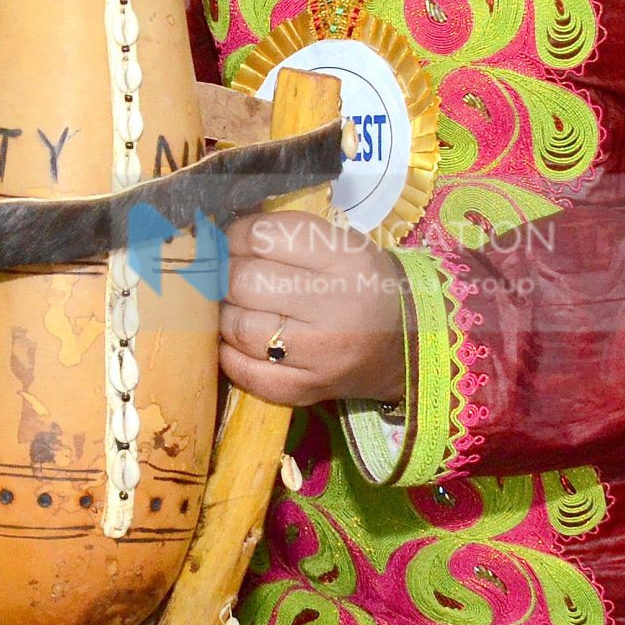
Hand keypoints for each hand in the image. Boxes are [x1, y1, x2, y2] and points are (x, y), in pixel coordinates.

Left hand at [217, 209, 410, 409]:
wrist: (406, 347)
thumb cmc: (363, 286)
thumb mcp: (341, 245)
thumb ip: (285, 236)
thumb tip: (218, 235)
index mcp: (346, 259)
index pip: (264, 237)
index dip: (236, 236)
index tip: (234, 241)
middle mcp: (335, 307)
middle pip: (244, 282)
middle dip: (225, 274)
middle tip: (230, 275)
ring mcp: (319, 355)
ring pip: (238, 328)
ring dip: (226, 313)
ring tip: (237, 307)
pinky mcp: (305, 390)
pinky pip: (244, 372)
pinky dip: (230, 354)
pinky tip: (239, 341)